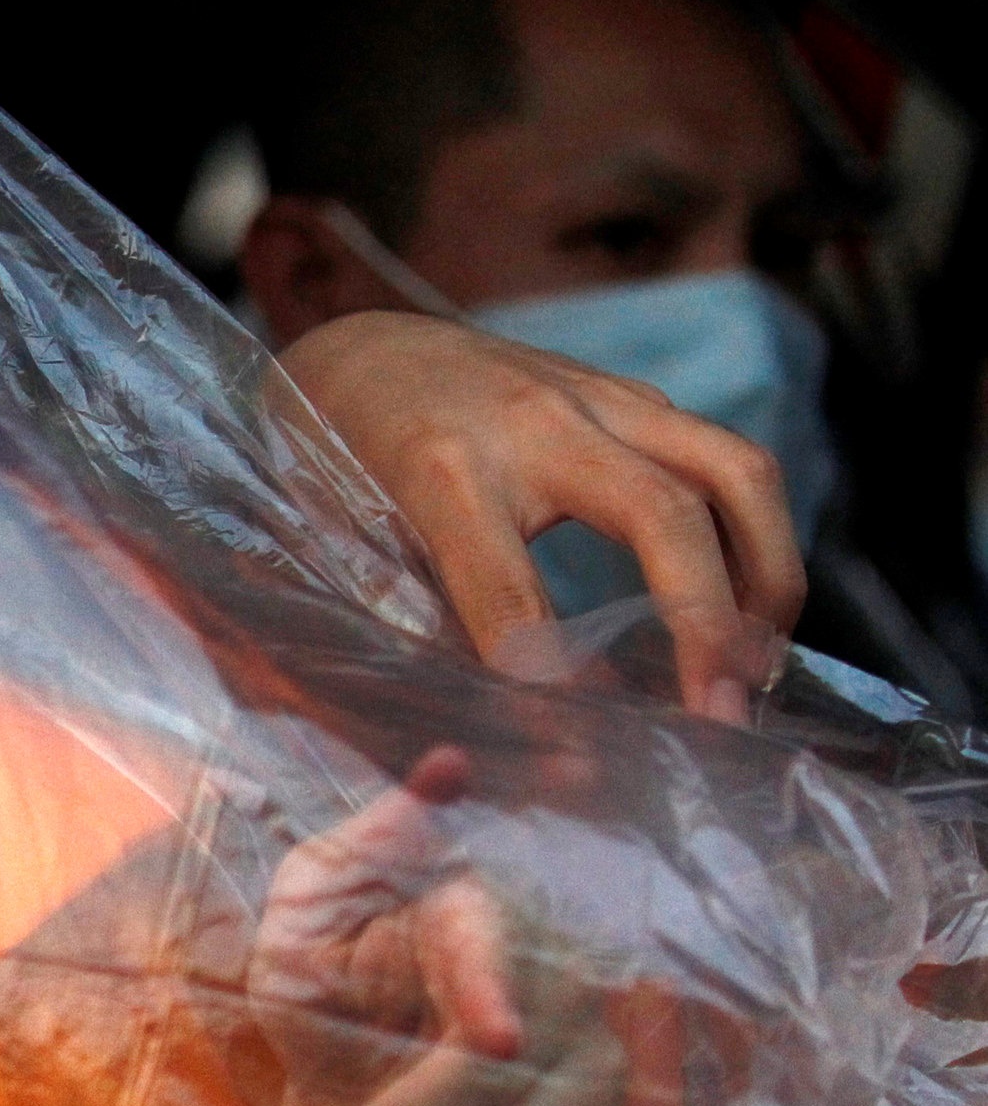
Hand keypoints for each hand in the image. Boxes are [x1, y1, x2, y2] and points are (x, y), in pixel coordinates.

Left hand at [250, 748, 632, 1105]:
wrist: (354, 1102)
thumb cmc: (325, 993)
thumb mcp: (308, 919)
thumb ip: (355, 854)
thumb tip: (447, 767)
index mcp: (486, 916)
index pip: (503, 948)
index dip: (499, 991)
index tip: (494, 1042)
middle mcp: (563, 993)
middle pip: (507, 1076)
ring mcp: (594, 1079)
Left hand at [280, 310, 799, 719]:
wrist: (359, 349)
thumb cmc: (336, 465)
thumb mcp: (340, 543)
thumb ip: (410, 626)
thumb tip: (498, 732)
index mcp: (438, 468)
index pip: (507, 587)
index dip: (551, 677)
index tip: (583, 757)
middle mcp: (534, 423)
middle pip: (663, 512)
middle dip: (708, 623)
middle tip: (722, 720)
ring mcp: (598, 398)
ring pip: (734, 470)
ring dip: (769, 576)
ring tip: (758, 669)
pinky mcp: (636, 399)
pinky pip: (731, 462)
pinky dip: (759, 543)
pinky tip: (749, 615)